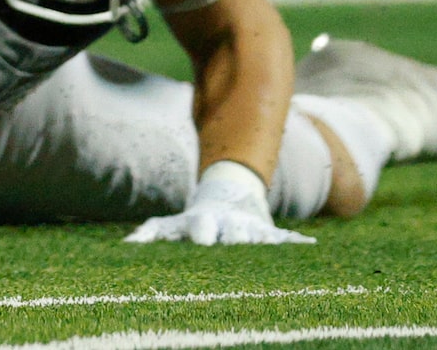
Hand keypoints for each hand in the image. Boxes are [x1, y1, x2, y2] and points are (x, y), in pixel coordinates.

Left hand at [125, 161, 313, 245]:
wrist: (229, 191)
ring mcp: (250, 227)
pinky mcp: (269, 232)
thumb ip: (150, 233)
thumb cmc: (193, 219)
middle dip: (234, 237)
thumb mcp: (170, 224)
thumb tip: (126, 245)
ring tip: (274, 244)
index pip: (202, 225)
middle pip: (233, 232)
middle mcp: (228, 223)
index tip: (201, 240)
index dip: (201, 231)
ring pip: (259, 235)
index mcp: (204, 221)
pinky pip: (284, 238)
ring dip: (264, 241)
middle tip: (236, 244)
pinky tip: (310, 245)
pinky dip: (297, 241)